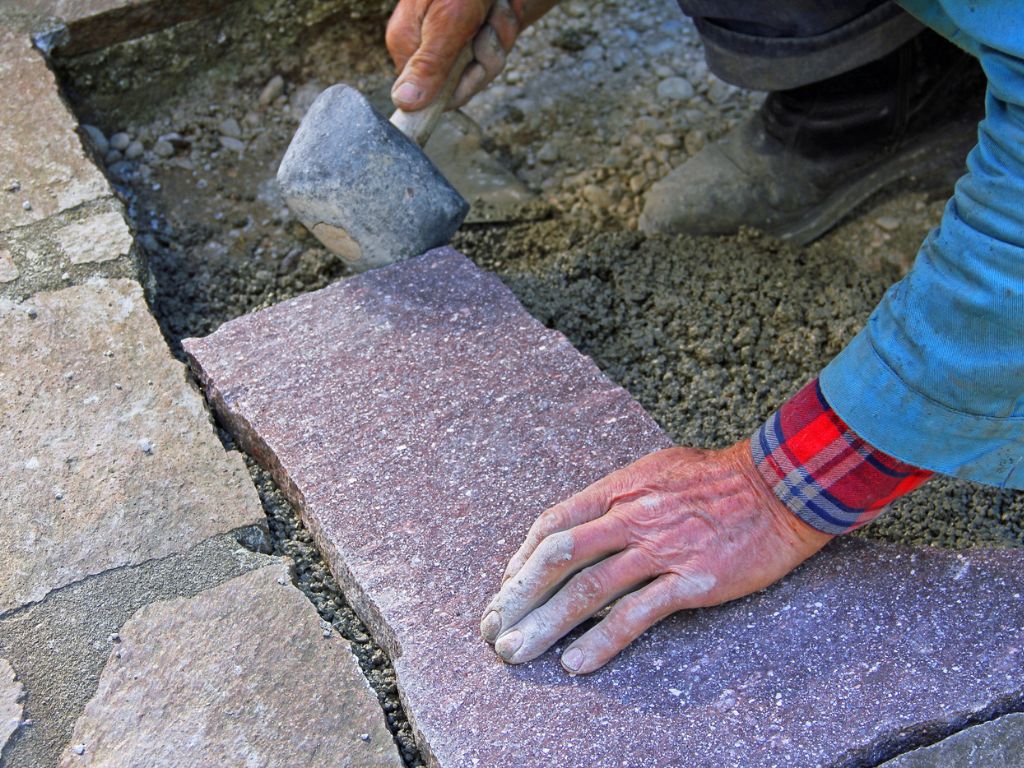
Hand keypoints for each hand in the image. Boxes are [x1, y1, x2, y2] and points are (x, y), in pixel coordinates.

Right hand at [386, 0, 555, 110]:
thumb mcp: (447, 22)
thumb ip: (429, 64)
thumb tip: (403, 102)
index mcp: (408, 43)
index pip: (429, 95)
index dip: (458, 87)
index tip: (472, 70)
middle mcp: (429, 43)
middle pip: (463, 83)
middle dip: (485, 58)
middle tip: (486, 29)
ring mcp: (455, 36)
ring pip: (485, 65)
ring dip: (500, 36)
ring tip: (495, 8)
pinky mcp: (478, 29)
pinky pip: (496, 47)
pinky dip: (506, 24)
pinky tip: (503, 4)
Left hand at [480, 440, 832, 673]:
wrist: (782, 487)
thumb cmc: (720, 478)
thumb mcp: (657, 469)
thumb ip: (619, 497)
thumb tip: (584, 524)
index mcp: (620, 489)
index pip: (554, 522)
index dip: (522, 558)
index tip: (506, 587)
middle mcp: (631, 517)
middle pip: (558, 557)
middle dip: (519, 596)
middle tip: (494, 629)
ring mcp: (661, 549)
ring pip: (588, 590)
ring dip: (546, 625)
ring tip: (518, 653)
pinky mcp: (692, 582)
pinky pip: (636, 615)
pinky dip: (602, 642)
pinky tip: (577, 664)